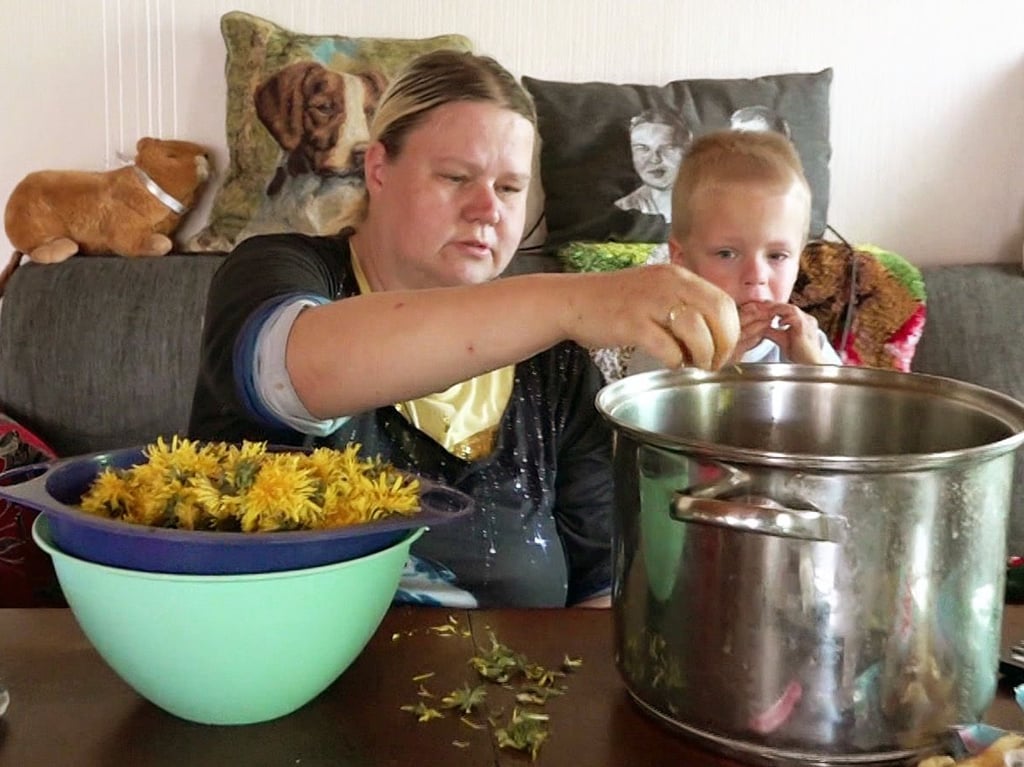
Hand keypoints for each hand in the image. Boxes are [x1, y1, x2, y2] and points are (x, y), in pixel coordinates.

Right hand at [560, 264, 739, 369]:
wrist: (574, 300)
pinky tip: (670, 362)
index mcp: (678, 276)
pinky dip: (675, 361)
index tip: (725, 349)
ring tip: (694, 364)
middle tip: (714, 362)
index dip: (731, 330)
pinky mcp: (632, 324)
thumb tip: (717, 334)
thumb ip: (685, 303)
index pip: (723, 301)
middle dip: (723, 346)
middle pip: (717, 315)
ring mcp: (650, 303)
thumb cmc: (617, 302)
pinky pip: (668, 348)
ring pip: (697, 332)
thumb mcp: (657, 290)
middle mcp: (668, 284)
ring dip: (702, 356)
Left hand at [735, 301, 827, 363]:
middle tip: (761, 305)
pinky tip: (777, 322)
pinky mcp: (805, 326)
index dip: (775, 309)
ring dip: (777, 309)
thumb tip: (760, 326)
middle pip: (789, 307)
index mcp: (803, 321)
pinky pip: (793, 315)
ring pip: (791, 308)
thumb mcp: (782, 339)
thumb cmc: (798, 354)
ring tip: (767, 311)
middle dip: (774, 306)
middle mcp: (807, 319)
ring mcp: (807, 321)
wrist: (809, 363)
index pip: (788, 310)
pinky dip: (783, 317)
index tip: (762, 308)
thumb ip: (773, 331)